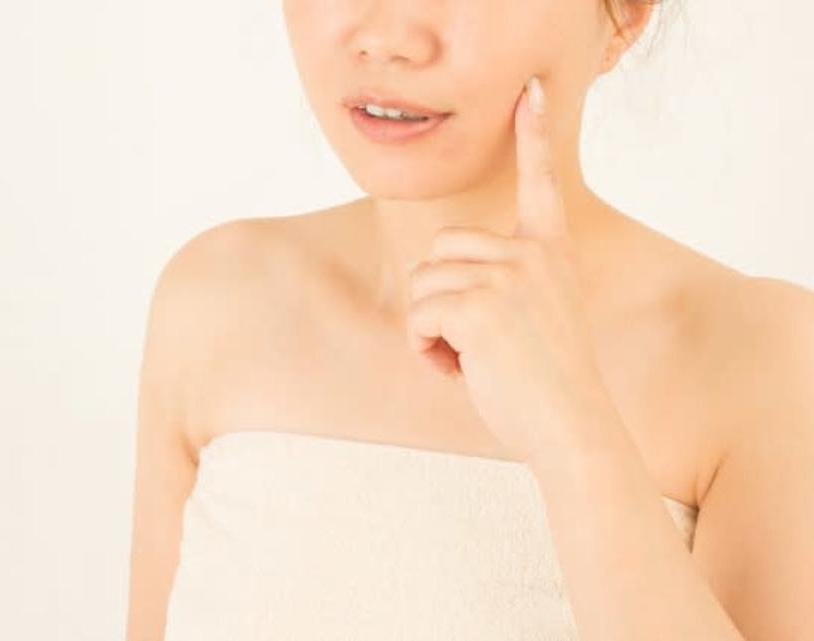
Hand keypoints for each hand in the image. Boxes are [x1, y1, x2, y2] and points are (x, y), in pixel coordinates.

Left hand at [405, 76, 617, 465]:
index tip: (531, 93)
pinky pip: (418, 314)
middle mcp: (532, 254)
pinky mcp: (479, 306)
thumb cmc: (548, 387)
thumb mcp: (536, 319)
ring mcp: (507, 276)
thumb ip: (502, 283)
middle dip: (439, 298)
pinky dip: (423, 348)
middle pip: (442, 249)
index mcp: (551, 253)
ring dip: (430, 328)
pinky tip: (455, 370)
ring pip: (424, 283)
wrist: (572, 430)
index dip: (534, 137)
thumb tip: (436, 275)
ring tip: (467, 360)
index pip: (541, 183)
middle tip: (471, 342)